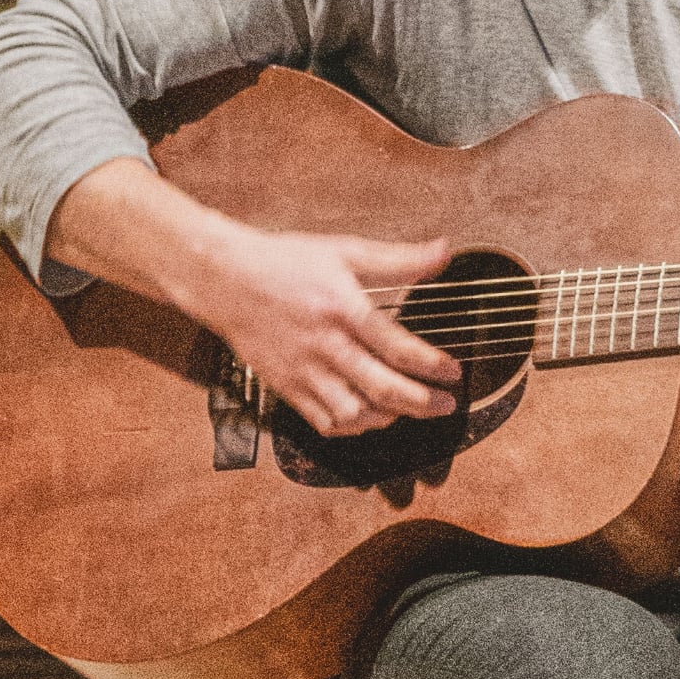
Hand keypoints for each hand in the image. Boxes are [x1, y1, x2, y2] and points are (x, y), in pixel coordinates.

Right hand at [191, 220, 464, 437]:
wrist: (225, 280)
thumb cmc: (285, 262)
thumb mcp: (344, 251)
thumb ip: (398, 259)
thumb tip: (444, 252)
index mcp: (342, 308)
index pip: (396, 345)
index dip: (431, 365)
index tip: (453, 373)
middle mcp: (325, 344)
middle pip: (381, 387)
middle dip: (421, 403)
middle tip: (445, 405)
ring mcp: (304, 370)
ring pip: (353, 413)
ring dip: (387, 418)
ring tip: (407, 411)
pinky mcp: (286, 387)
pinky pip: (324, 421)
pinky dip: (353, 427)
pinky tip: (369, 418)